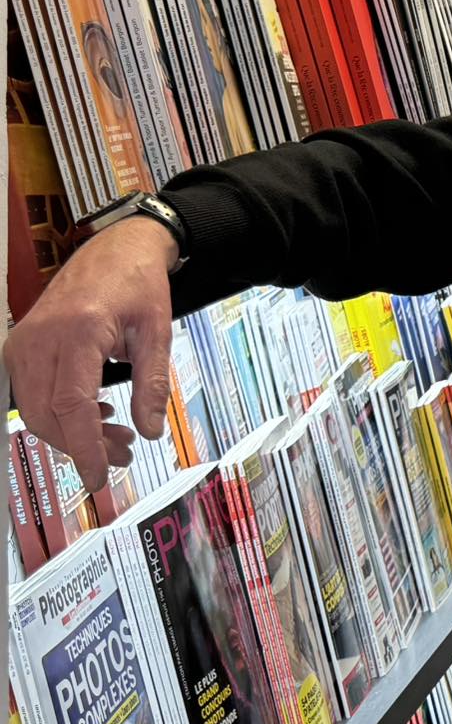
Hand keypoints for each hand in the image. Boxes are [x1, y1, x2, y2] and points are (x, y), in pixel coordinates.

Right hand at [2, 216, 179, 490]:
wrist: (116, 248)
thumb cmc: (137, 281)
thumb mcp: (158, 330)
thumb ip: (153, 383)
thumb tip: (150, 430)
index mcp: (77, 332)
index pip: (71, 406)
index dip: (85, 447)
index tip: (101, 474)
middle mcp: (40, 338)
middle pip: (46, 415)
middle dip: (83, 445)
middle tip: (122, 455)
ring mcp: (24, 342)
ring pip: (34, 410)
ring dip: (72, 433)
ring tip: (117, 437)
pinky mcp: (21, 346)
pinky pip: (32, 394)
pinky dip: (59, 414)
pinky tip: (95, 415)